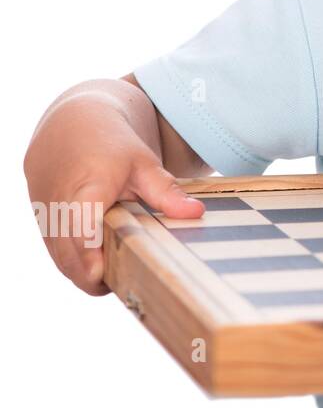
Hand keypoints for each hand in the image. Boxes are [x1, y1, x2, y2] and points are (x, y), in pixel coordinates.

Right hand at [24, 86, 203, 294]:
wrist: (72, 125)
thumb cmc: (111, 144)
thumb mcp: (143, 163)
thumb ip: (166, 191)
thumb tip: (196, 213)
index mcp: (85, 188)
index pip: (81, 229)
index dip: (90, 256)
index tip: (102, 276)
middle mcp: (57, 206)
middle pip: (70, 256)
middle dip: (95, 276)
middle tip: (130, 282)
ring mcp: (45, 216)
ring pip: (62, 260)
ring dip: (86, 272)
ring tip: (121, 274)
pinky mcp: (42, 222)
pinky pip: (57, 253)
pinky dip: (77, 261)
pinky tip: (103, 261)